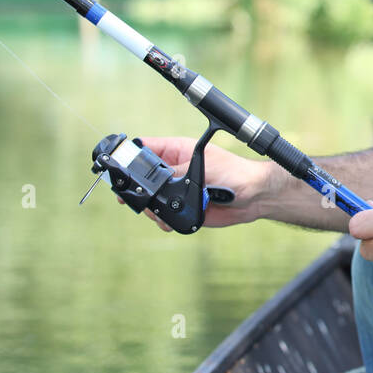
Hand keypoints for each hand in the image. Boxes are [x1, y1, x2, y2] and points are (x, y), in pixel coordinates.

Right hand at [128, 135, 274, 229]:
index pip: (145, 149)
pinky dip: (163, 220)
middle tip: (131, 199)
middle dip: (136, 190)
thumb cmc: (234, 172)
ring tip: (158, 214)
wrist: (253, 196)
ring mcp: (177, 190)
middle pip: (142, 178)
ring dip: (150, 208)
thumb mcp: (201, 167)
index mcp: (176, 152)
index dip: (130, 157)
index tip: (119, 169)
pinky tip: (168, 222)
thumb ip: (174, 172)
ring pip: (150, 199)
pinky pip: (164, 215)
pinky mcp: (183, 207)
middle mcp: (174, 170)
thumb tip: (152, 181)